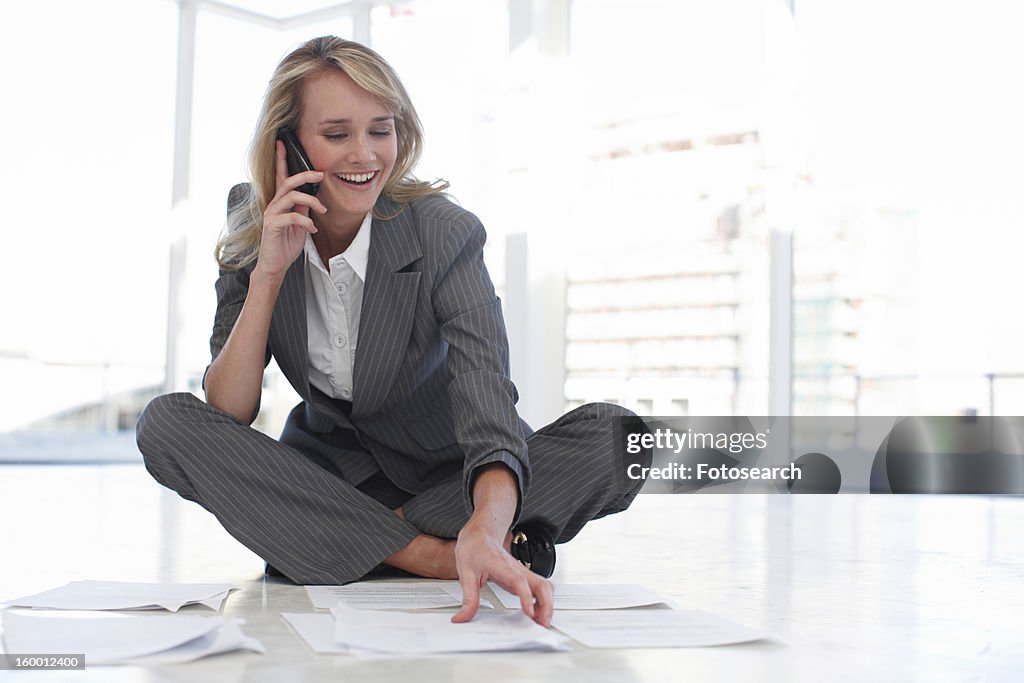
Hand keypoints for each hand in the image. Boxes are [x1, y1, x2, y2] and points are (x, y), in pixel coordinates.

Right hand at [253, 140, 327, 281]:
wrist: (275, 264)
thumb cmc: (286, 243)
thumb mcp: (300, 223)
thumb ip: (303, 208)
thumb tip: (312, 197)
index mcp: (281, 202)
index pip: (281, 176)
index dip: (281, 159)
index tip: (283, 143)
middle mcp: (274, 204)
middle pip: (288, 181)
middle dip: (305, 175)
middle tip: (321, 174)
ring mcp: (271, 214)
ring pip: (290, 196)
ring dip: (311, 200)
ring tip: (322, 210)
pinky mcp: (272, 225)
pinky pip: (291, 216)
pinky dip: (306, 221)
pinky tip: (313, 229)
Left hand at [451, 517, 553, 627]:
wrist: (480, 535)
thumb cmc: (475, 549)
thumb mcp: (466, 575)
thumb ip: (468, 599)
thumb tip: (462, 618)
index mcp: (503, 567)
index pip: (520, 583)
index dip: (526, 598)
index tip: (529, 613)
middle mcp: (517, 570)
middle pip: (542, 586)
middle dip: (546, 607)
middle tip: (541, 625)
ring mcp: (523, 573)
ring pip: (545, 587)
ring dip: (547, 605)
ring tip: (540, 622)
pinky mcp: (524, 577)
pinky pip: (541, 588)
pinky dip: (544, 601)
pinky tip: (537, 613)